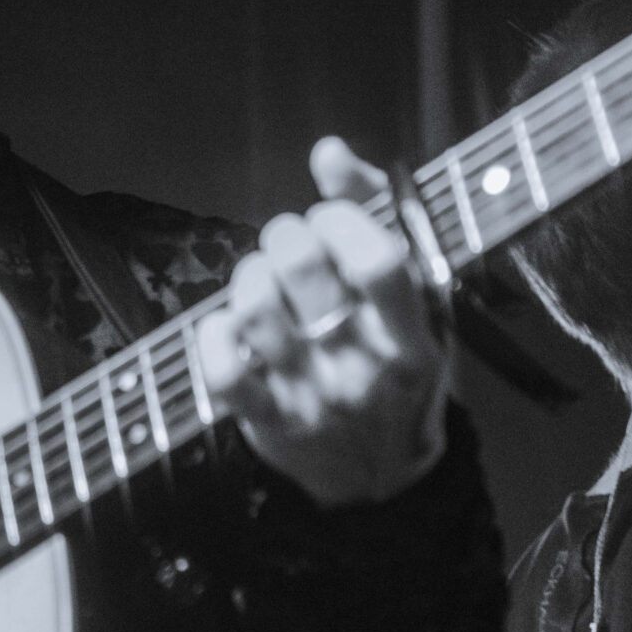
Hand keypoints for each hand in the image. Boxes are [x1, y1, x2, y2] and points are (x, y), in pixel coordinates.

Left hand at [198, 137, 451, 508]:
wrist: (384, 479)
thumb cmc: (397, 369)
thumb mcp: (417, 303)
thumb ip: (377, 217)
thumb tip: (329, 152)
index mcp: (413, 340)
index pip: (379, 262)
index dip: (343, 218)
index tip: (332, 216)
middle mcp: (365, 371)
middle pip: (303, 269)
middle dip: (287, 234)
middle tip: (292, 243)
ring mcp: (313, 400)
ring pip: (255, 307)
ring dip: (250, 276)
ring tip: (264, 280)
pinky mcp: (267, 425)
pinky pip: (222, 369)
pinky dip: (214, 332)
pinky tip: (230, 324)